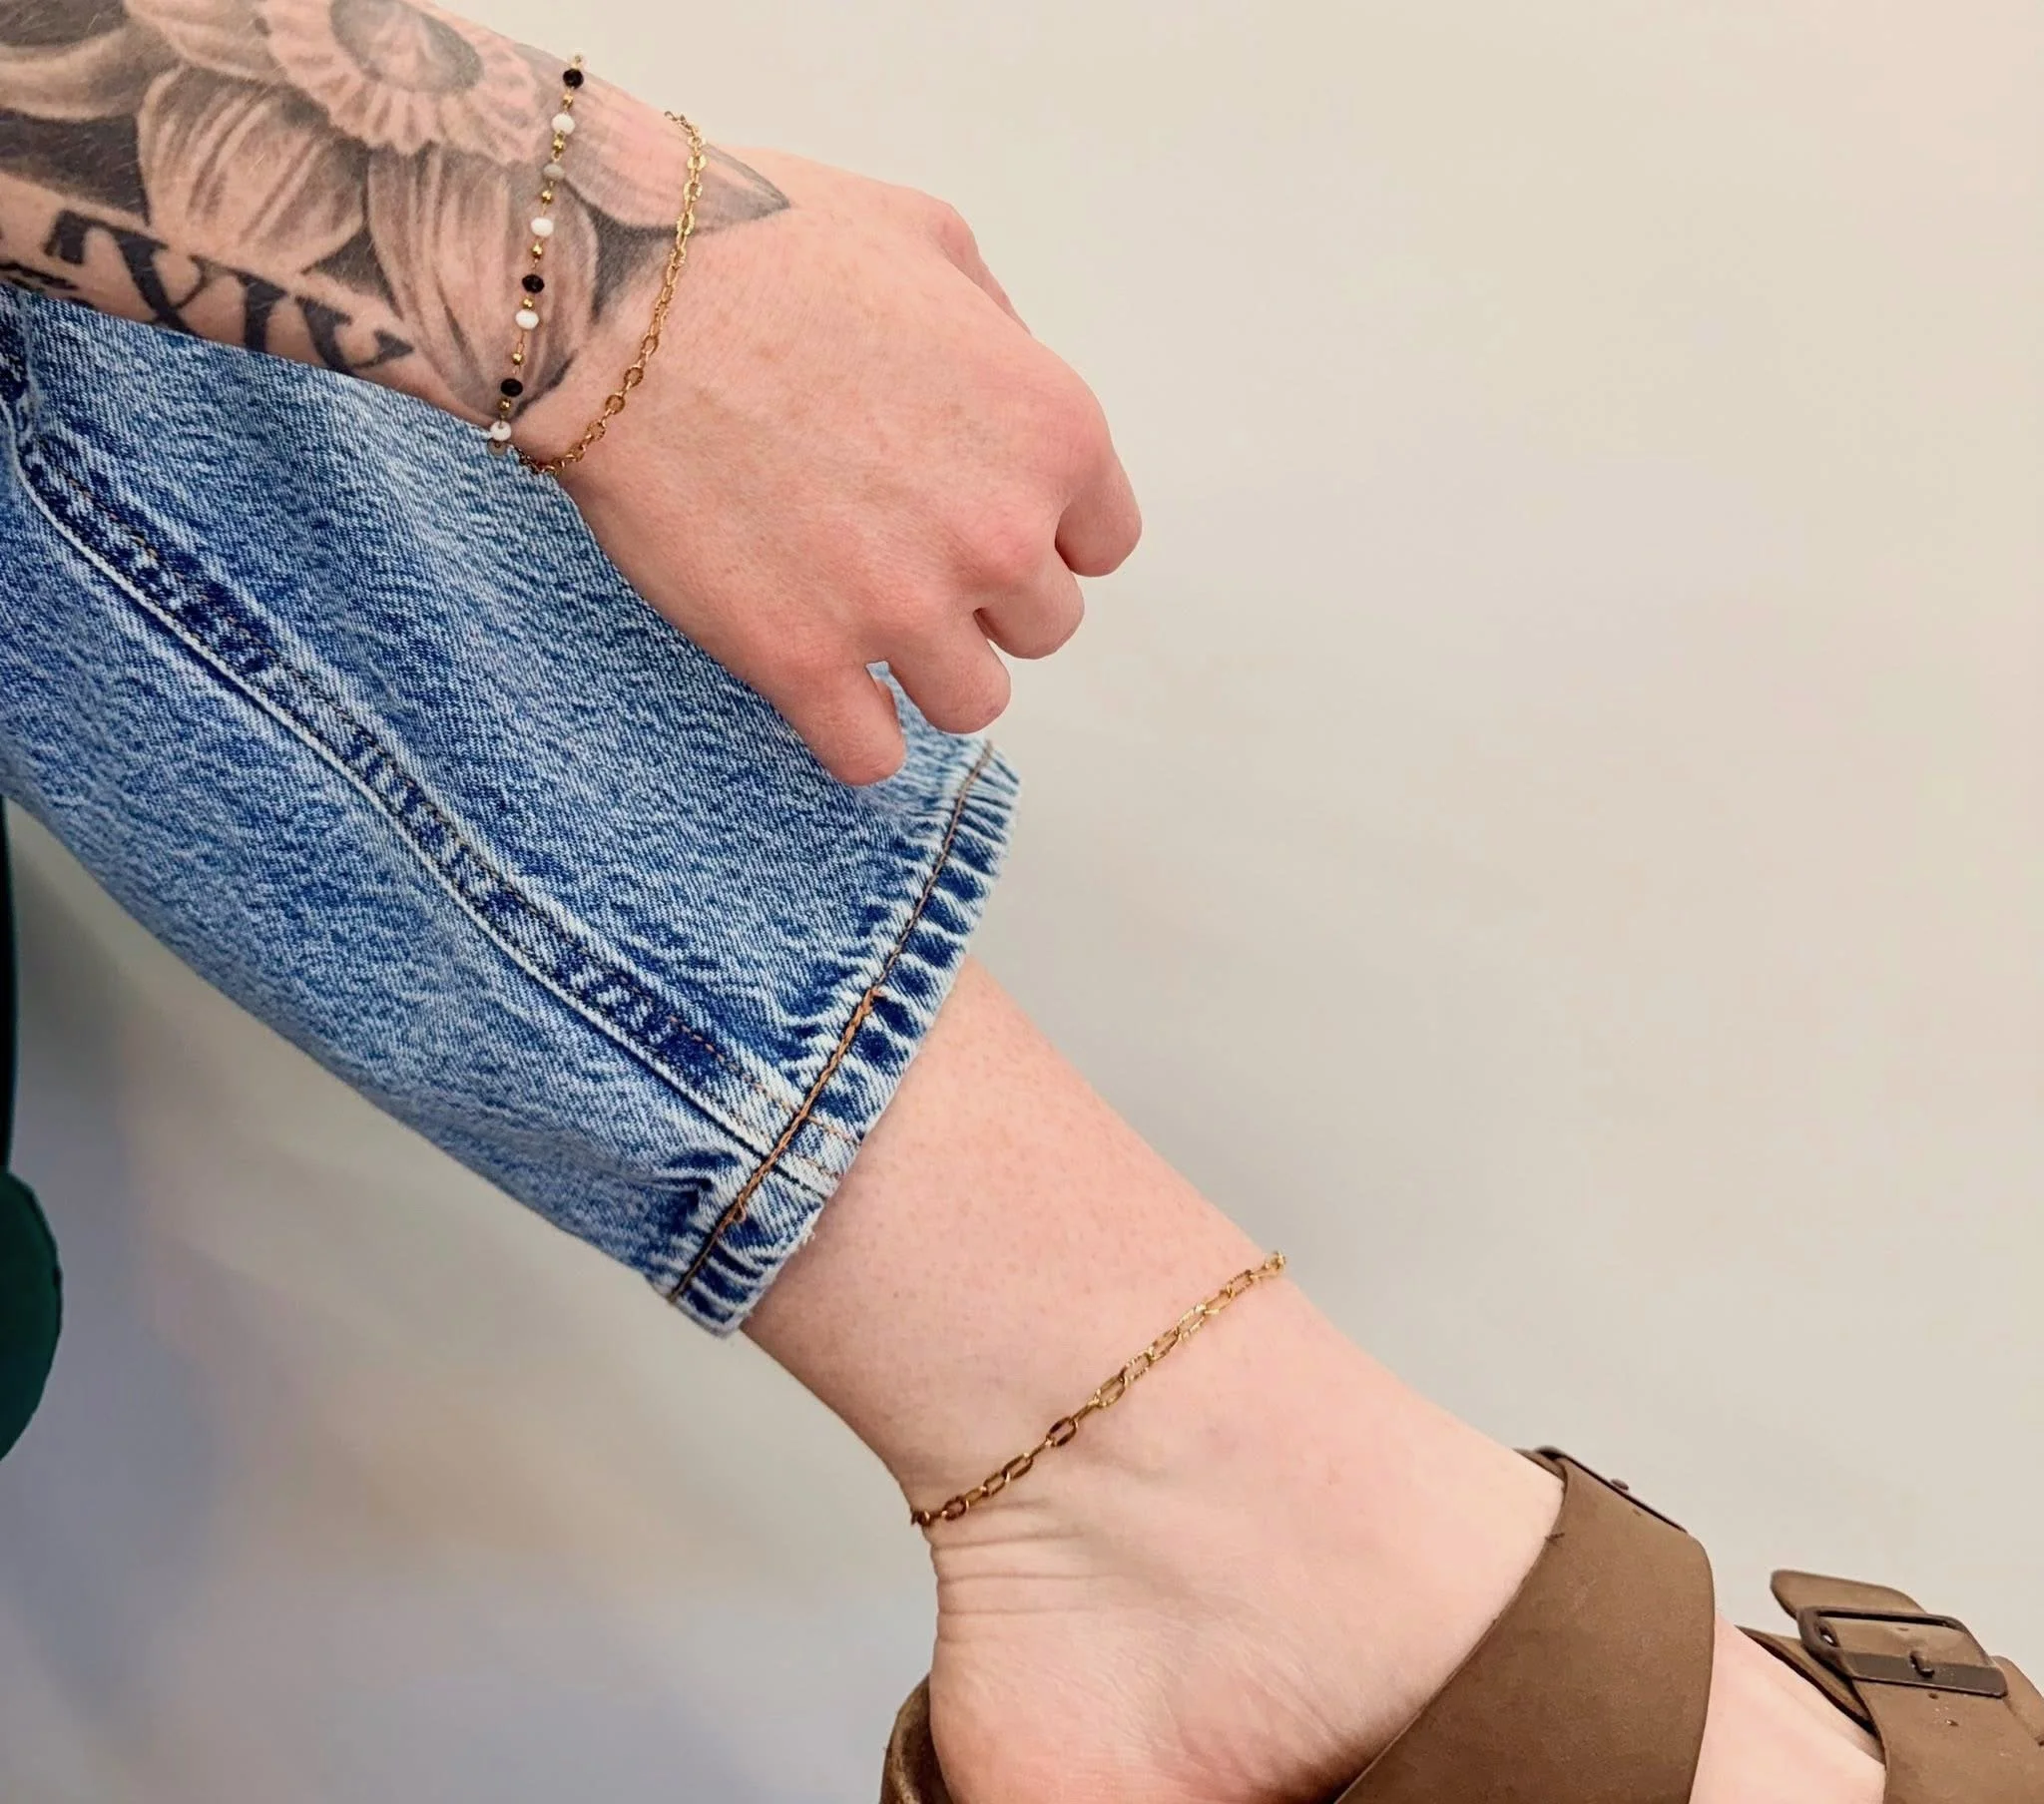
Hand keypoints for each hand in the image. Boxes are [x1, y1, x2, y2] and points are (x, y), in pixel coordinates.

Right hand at [547, 145, 1142, 783]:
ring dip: (927, 669)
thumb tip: (1003, 392)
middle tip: (900, 546)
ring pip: (970, 702)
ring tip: (862, 615)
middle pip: (1042, 625)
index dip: (1042, 530)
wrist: (614, 292)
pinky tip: (821, 686)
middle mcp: (999, 534)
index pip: (1101, 544)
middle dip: (983, 594)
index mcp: (1053, 432)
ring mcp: (902, 609)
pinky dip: (851, 734)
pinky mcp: (801, 661)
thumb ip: (998, 331)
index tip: (979, 513)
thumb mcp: (930, 237)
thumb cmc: (763, 244)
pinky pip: (868, 757)